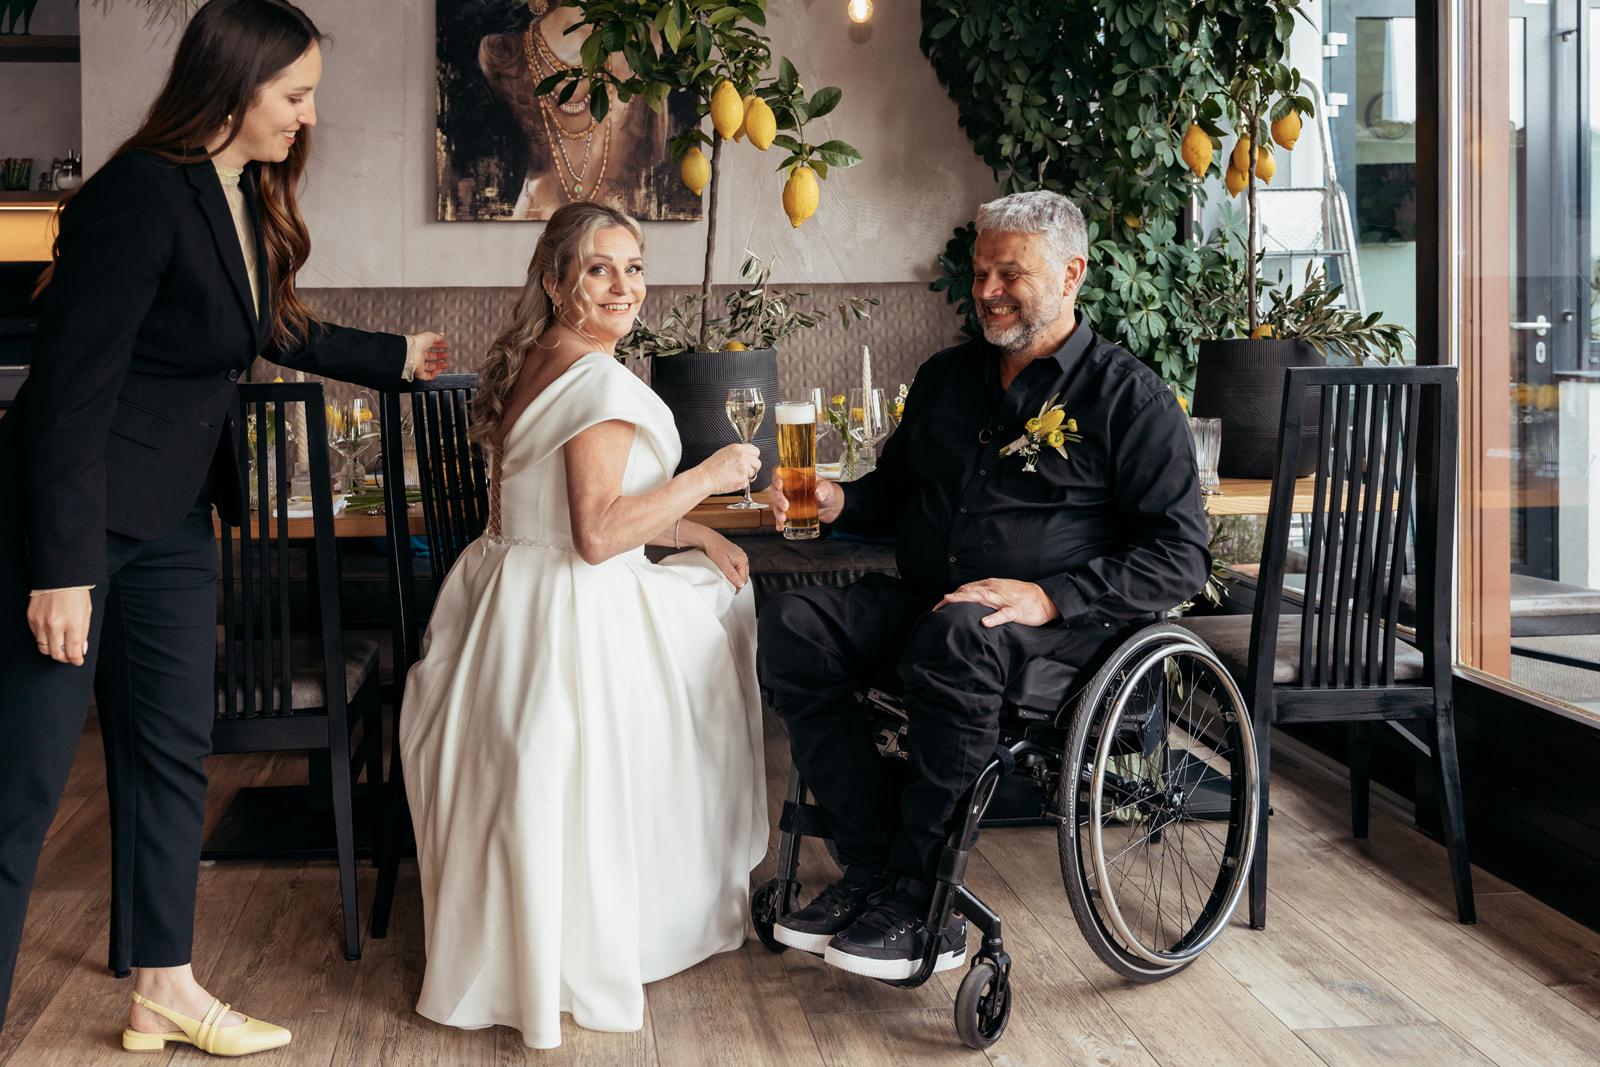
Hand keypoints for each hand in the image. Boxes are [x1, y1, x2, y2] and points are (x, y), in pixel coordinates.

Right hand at [27, 588, 91, 664]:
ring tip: (60, 647)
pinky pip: (37, 637)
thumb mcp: (86, 612)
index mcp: (73, 623)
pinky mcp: (31, 618)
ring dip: (53, 651)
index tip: (78, 661)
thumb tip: (81, 651)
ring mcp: (41, 622)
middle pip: (57, 654)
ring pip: (44, 649)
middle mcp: (55, 625)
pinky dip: (45, 639)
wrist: (58, 576)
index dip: (76, 660)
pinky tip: (52, 634)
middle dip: (65, 659)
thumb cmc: (76, 593)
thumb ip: (84, 633)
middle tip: (69, 656)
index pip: (73, 651)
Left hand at [409, 332, 450, 380]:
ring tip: (446, 364)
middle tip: (447, 354)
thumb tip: (441, 335)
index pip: (430, 345)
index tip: (445, 345)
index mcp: (419, 344)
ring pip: (429, 366)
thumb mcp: (429, 336)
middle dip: (440, 356)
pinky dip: (434, 374)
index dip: (438, 345)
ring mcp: (418, 364)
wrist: (410, 352)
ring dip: (439, 365)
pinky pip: (427, 376)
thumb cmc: (417, 342)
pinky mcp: (418, 372)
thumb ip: (437, 337)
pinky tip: (439, 371)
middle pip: (430, 356)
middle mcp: (418, 354)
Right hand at [696, 443, 761, 495]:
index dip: (753, 458)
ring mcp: (744, 467)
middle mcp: (742, 456)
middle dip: (753, 468)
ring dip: (747, 477)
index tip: (750, 462)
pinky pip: (747, 483)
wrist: (706, 478)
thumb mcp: (724, 453)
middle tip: (744, 472)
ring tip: (735, 477)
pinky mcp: (743, 478)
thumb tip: (746, 456)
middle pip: (758, 463)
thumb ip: (737, 453)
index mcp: (738, 448)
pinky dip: (741, 484)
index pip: (755, 451)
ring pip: (754, 474)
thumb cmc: (711, 468)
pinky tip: (732, 481)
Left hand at [699, 531, 750, 588]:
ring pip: (740, 571)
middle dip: (736, 582)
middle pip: (743, 576)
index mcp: (742, 560)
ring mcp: (740, 555)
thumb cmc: (714, 548)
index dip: (737, 586)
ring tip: (725, 577)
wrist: (708, 539)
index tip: (731, 590)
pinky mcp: (735, 555)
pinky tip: (726, 570)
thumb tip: (741, 584)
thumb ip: (732, 575)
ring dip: (734, 576)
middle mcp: (743, 557)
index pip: (744, 579)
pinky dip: (732, 570)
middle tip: (727, 585)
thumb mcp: (723, 564)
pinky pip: (737, 566)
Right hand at [770, 468, 842, 530]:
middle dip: (777, 498)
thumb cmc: (826, 491)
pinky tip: (781, 526)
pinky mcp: (789, 511)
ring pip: (776, 503)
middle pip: (775, 489)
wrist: (829, 506)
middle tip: (785, 506)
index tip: (779, 484)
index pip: (780, 472)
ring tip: (783, 518)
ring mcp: (787, 499)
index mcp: (795, 477)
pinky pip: (781, 515)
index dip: (776, 476)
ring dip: (777, 511)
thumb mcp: (827, 488)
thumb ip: (823, 489)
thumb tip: (818, 493)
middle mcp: (788, 487)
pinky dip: (779, 522)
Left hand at [935, 578, 1059, 627]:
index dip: (951, 597)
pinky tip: (985, 622)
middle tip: (937, 606)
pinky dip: (995, 618)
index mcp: (990, 586)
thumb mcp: (999, 592)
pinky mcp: (1016, 610)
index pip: (966, 589)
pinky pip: (1004, 614)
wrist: (1044, 598)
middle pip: (969, 591)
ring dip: (966, 599)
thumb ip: (983, 594)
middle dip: (952, 598)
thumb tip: (964, 598)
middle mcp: (994, 590)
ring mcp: (1005, 600)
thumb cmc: (1019, 596)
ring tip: (951, 601)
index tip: (937, 607)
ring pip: (983, 597)